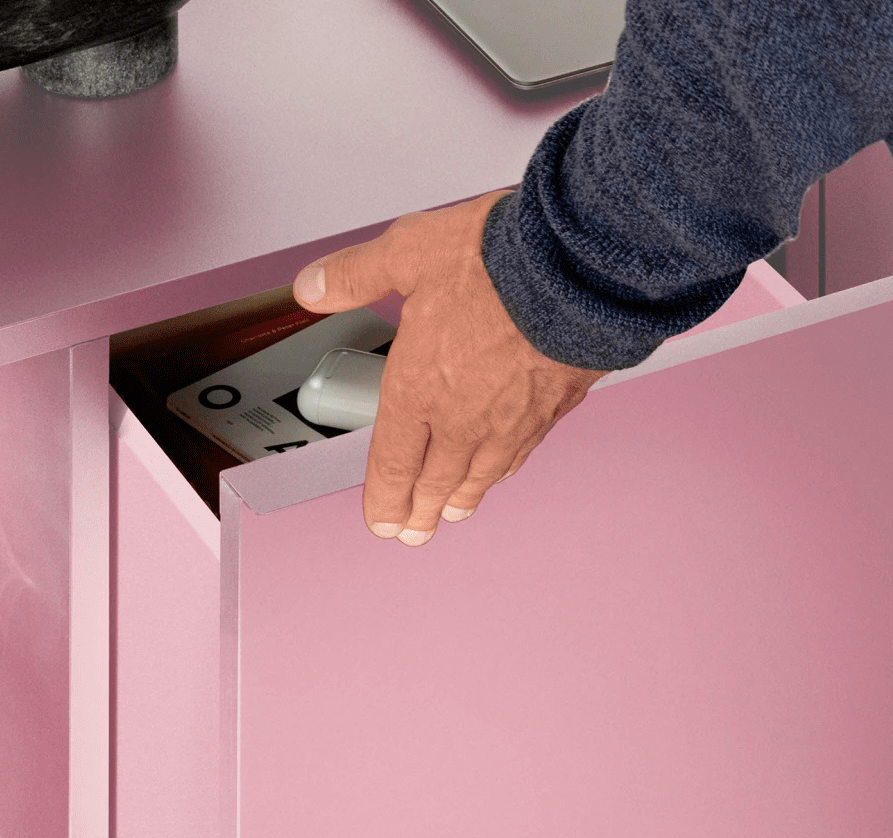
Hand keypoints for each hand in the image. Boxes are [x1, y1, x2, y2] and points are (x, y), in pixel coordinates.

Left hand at [293, 191, 605, 544]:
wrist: (580, 267)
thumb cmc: (498, 259)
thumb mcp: (409, 250)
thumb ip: (358, 274)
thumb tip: (312, 287)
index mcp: (418, 388)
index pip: (392, 463)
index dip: (384, 500)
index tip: (381, 521)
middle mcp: (462, 419)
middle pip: (434, 481)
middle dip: (420, 512)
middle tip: (413, 532)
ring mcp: (510, 421)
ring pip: (479, 476)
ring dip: (461, 499)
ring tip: (453, 513)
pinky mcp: (552, 411)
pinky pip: (520, 454)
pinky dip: (503, 472)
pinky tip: (501, 472)